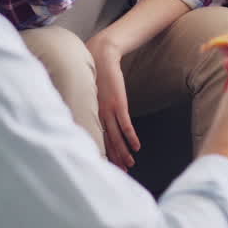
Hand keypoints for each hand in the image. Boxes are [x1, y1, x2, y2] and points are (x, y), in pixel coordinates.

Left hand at [85, 36, 138, 169]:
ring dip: (123, 152)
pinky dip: (130, 137)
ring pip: (116, 137)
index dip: (105, 153)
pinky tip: (136, 147)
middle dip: (114, 158)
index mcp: (91, 113)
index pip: (98, 138)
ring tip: (130, 165)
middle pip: (107, 142)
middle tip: (121, 172)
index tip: (110, 166)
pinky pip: (125, 124)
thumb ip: (96, 103)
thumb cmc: (97, 72)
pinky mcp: (118, 103)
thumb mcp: (93, 91)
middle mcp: (98, 115)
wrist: (100, 55)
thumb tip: (100, 112)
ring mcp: (108, 110)